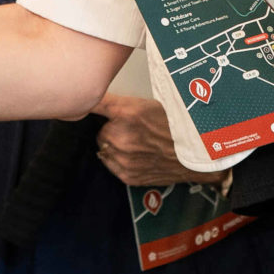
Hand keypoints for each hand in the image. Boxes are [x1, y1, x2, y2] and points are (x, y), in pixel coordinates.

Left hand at [92, 95, 223, 186]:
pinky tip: (138, 156)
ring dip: (115, 146)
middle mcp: (120, 136)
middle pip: (100, 130)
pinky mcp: (127, 175)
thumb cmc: (176, 125)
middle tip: (133, 129)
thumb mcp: (148, 103)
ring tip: (138, 143)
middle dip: (112, 129)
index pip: (94, 104)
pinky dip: (119, 161)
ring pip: (104, 149)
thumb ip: (121, 104)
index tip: (77, 100)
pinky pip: (111, 164)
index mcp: (126, 112)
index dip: (87, 102)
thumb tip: (96, 98)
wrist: (196, 153)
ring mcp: (123, 158)